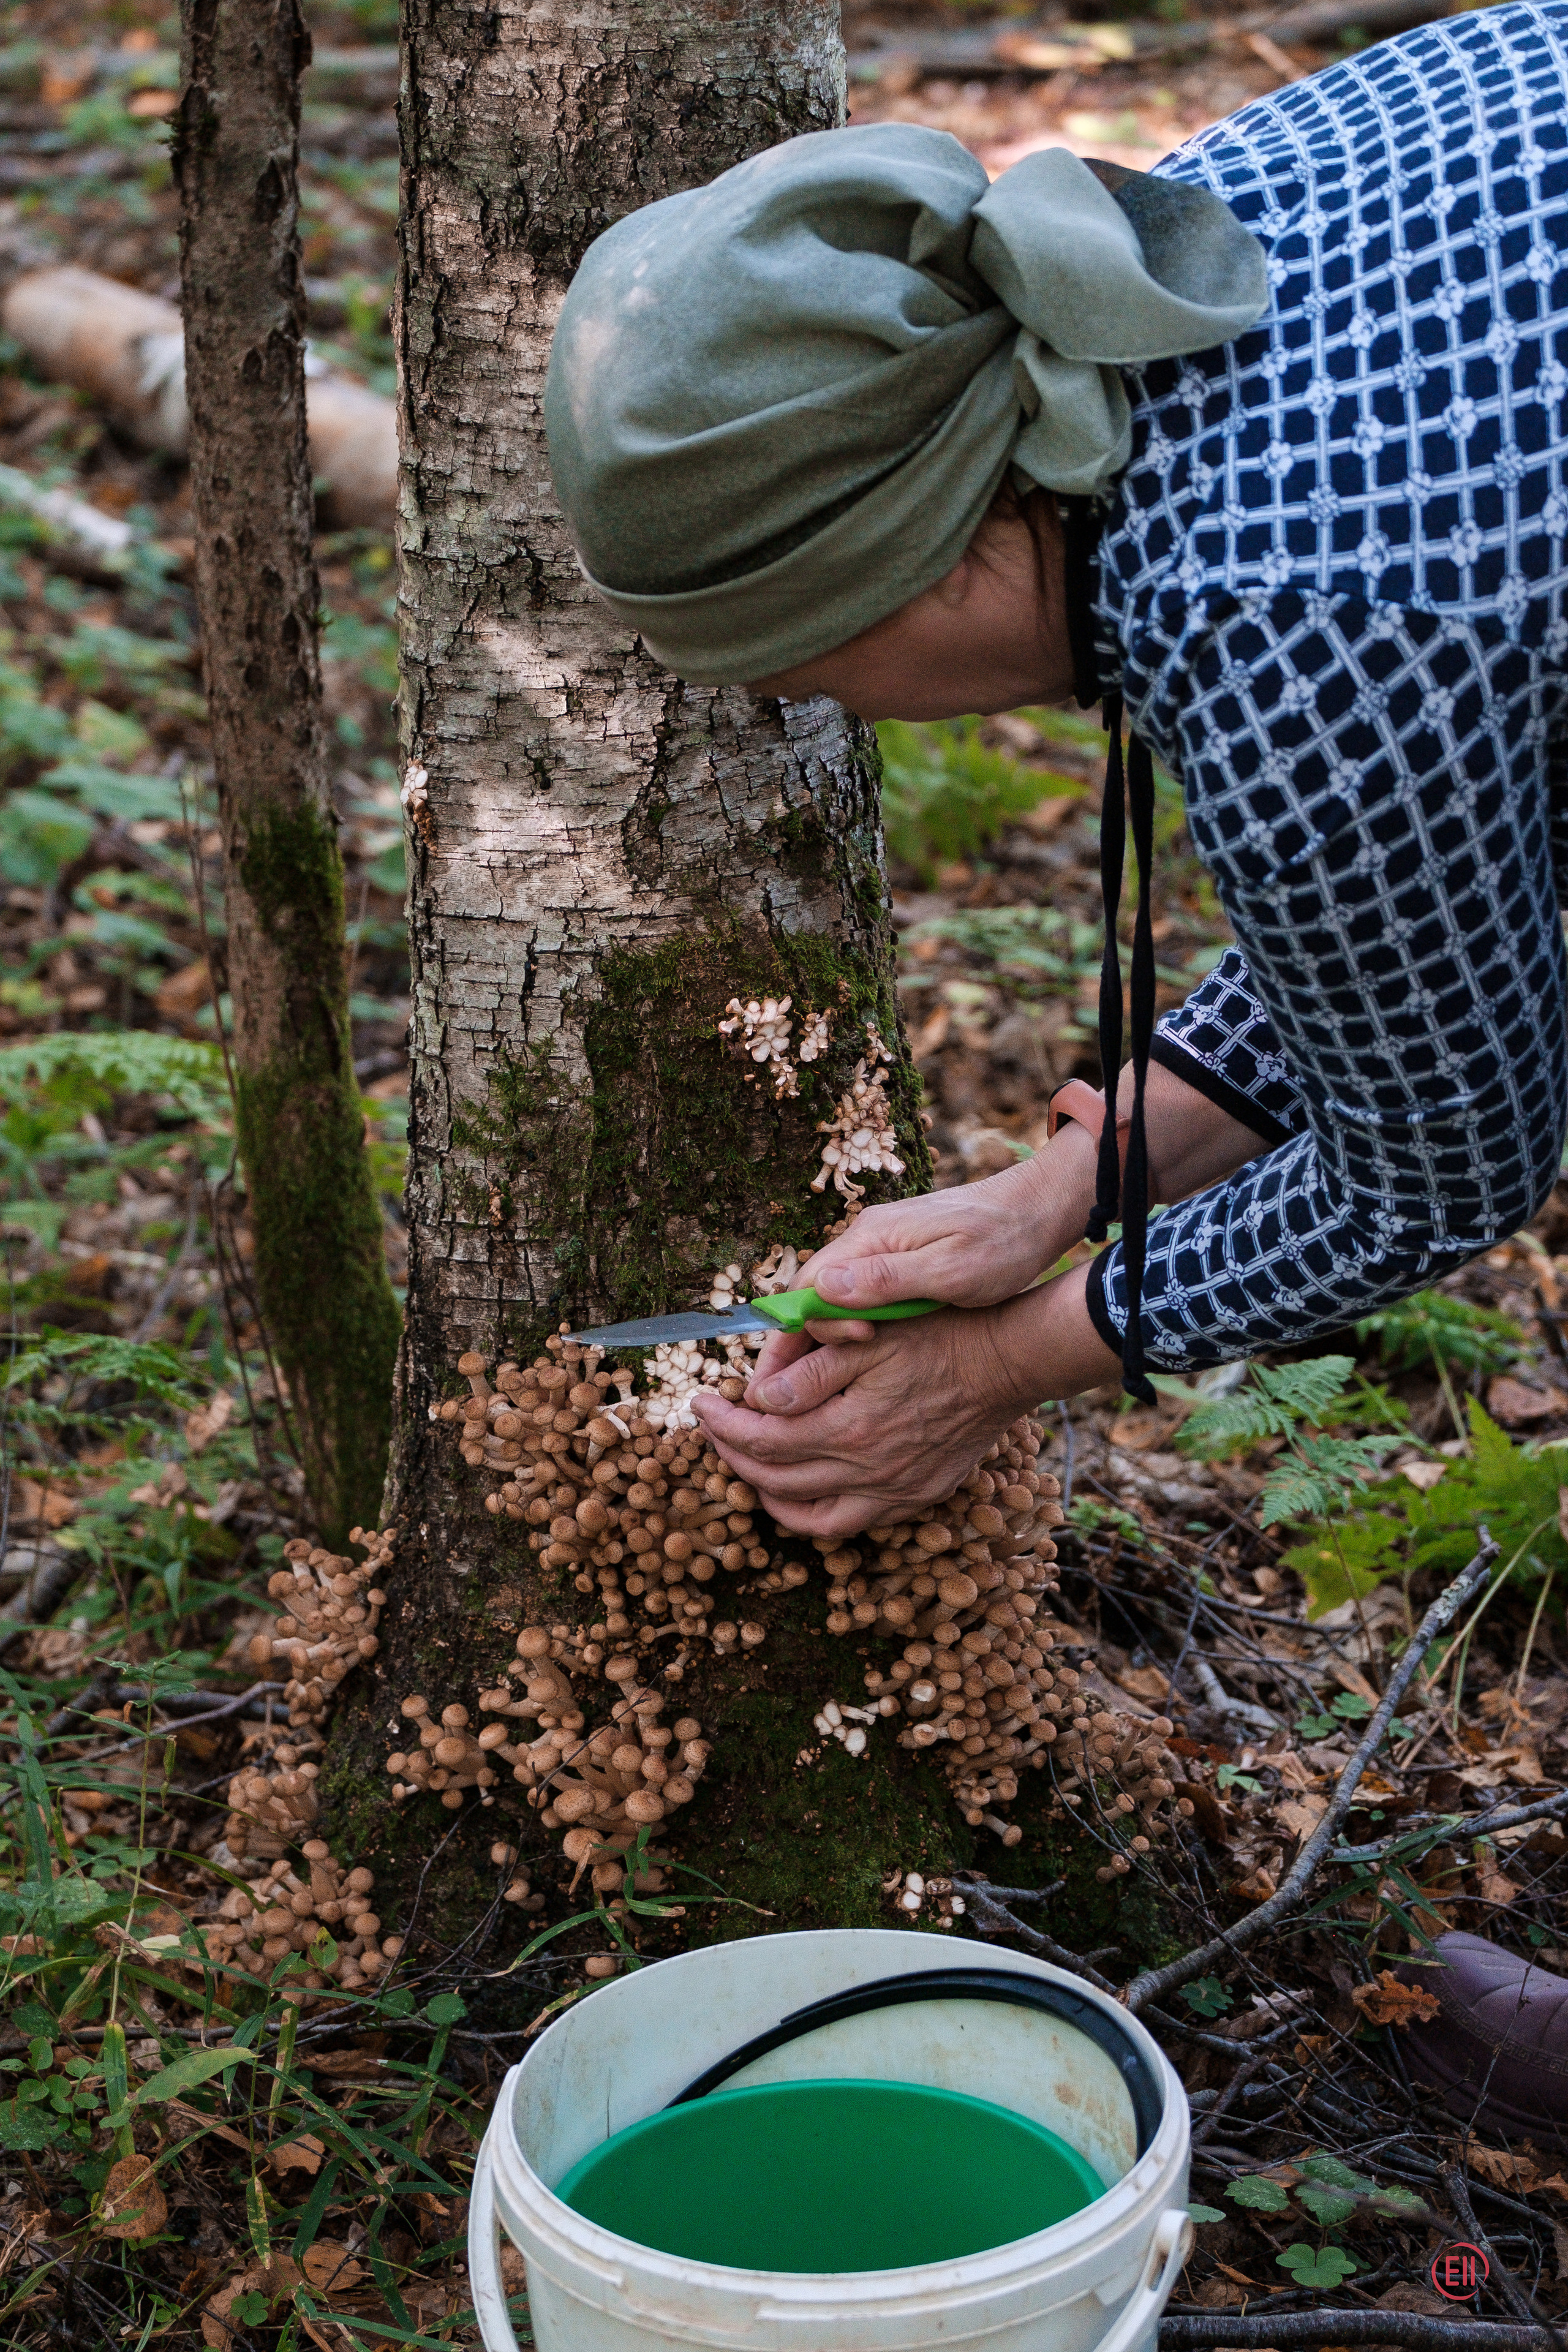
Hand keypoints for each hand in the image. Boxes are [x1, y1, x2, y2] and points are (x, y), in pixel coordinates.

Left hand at [692, 1270, 1119, 1537]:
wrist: (1005, 1361)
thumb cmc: (937, 1336)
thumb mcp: (866, 1337)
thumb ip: (807, 1374)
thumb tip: (756, 1401)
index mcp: (849, 1431)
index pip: (759, 1440)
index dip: (721, 1424)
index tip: (701, 1402)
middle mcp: (868, 1474)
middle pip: (775, 1481)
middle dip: (732, 1455)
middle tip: (715, 1428)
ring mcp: (894, 1493)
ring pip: (809, 1518)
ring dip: (767, 1494)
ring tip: (748, 1464)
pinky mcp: (916, 1496)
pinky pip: (850, 1523)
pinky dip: (814, 1513)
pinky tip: (802, 1488)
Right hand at [745, 1131, 1096, 1391]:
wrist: (1038, 1212)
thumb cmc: (1003, 1243)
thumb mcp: (951, 1270)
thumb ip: (887, 1279)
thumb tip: (825, 1288)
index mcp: (871, 1236)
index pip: (809, 1284)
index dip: (812, 1326)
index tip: (853, 1348)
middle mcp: (867, 1238)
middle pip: (817, 1292)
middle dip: (817, 1336)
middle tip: (841, 1373)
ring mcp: (883, 1247)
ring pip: (839, 1295)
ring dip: (841, 1332)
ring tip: (852, 1372)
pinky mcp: (901, 1258)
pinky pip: (864, 1293)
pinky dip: (863, 1322)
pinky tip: (876, 1350)